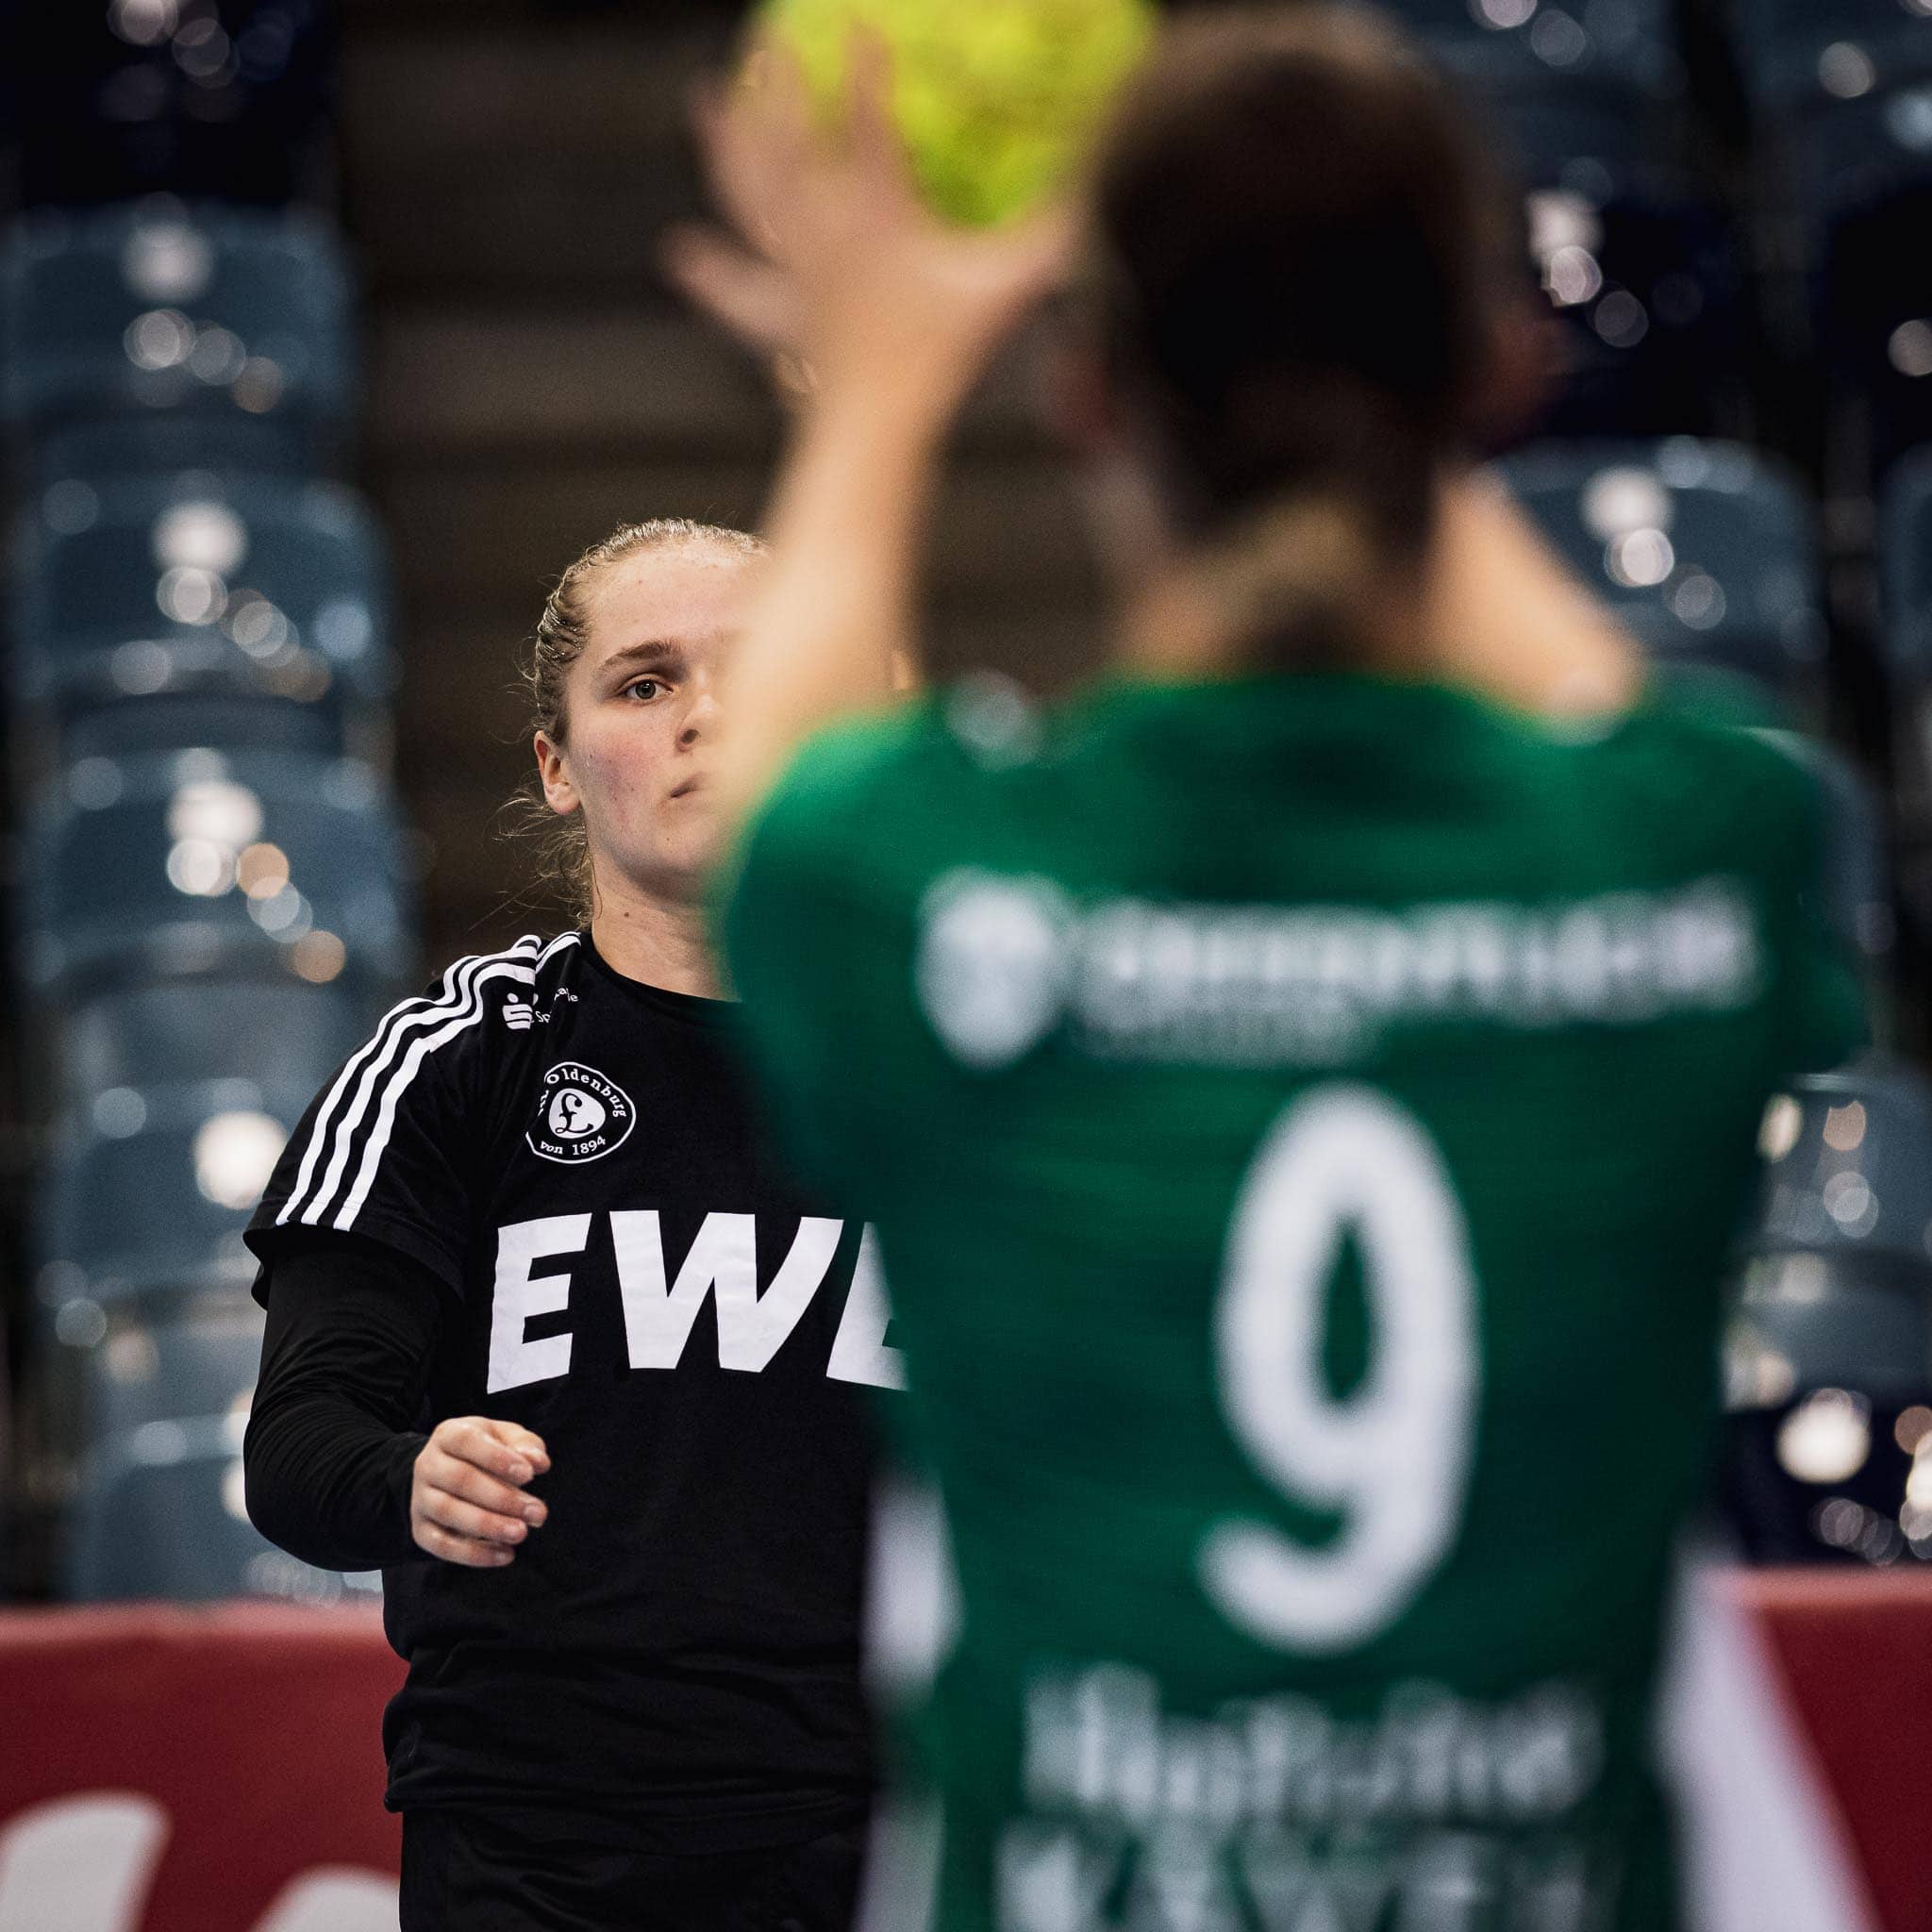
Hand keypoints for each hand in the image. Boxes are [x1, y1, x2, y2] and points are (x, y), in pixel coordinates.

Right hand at [410, 1417, 549, 1568]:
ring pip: (448, 1512)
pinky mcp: (420, 1529)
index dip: (498, 1458)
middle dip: (502, 1498)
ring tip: (521, 1533)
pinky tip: (505, 1554)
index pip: (468, 1442)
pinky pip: (441, 1545)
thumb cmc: (487, 1452)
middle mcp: (427, 1464)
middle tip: (538, 1513)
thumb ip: (525, 1446)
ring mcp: (420, 1498)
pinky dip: (473, 1554)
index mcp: (448, 1434)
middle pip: (460, 1479)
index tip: (530, 1475)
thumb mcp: (506, 1438)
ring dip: (488, 1525)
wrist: (449, 1471)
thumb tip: (538, 1463)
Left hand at [664, 32, 1075, 422]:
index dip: (868, 70)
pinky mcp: (781, 320)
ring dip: (723, 146)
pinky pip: (740, 289)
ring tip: (703, 100)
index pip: (869, 123)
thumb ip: (1054, 238)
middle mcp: (822, 232)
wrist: (879, 427)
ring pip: (748, 196)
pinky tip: (682, 256)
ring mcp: (794, 275)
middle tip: (772, 45)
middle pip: (787, 142)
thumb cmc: (945, 355)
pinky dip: (713, 274)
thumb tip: (1096, 197)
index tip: (862, 25)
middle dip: (780, 87)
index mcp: (876, 213)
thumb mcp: (1007, 289)